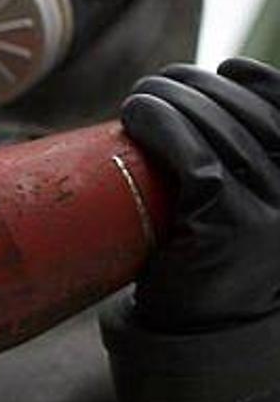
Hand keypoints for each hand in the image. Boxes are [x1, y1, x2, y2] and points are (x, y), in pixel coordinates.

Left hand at [120, 58, 279, 331]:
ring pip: (221, 132)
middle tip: (159, 81)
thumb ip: (238, 171)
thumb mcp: (240, 211)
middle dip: (202, 87)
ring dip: (174, 99)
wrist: (201, 335)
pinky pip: (197, 159)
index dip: (265, 85)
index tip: (227, 66)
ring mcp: (272, 213)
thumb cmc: (210, 263)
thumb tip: (195, 108)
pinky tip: (137, 113)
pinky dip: (163, 127)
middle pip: (251, 116)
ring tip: (140, 94)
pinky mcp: (233, 228)